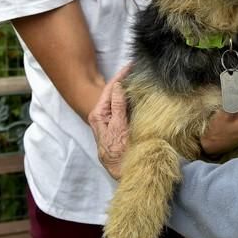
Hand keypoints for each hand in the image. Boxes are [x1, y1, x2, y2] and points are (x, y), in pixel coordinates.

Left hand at [88, 65, 131, 179]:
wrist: (123, 173)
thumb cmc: (119, 153)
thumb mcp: (119, 127)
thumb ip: (117, 106)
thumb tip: (118, 86)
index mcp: (98, 115)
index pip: (110, 89)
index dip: (120, 76)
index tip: (131, 65)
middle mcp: (102, 116)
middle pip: (113, 92)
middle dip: (124, 79)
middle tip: (136, 67)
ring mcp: (111, 121)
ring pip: (119, 100)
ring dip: (128, 88)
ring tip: (137, 76)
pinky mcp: (119, 126)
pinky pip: (124, 108)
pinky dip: (131, 99)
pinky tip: (138, 93)